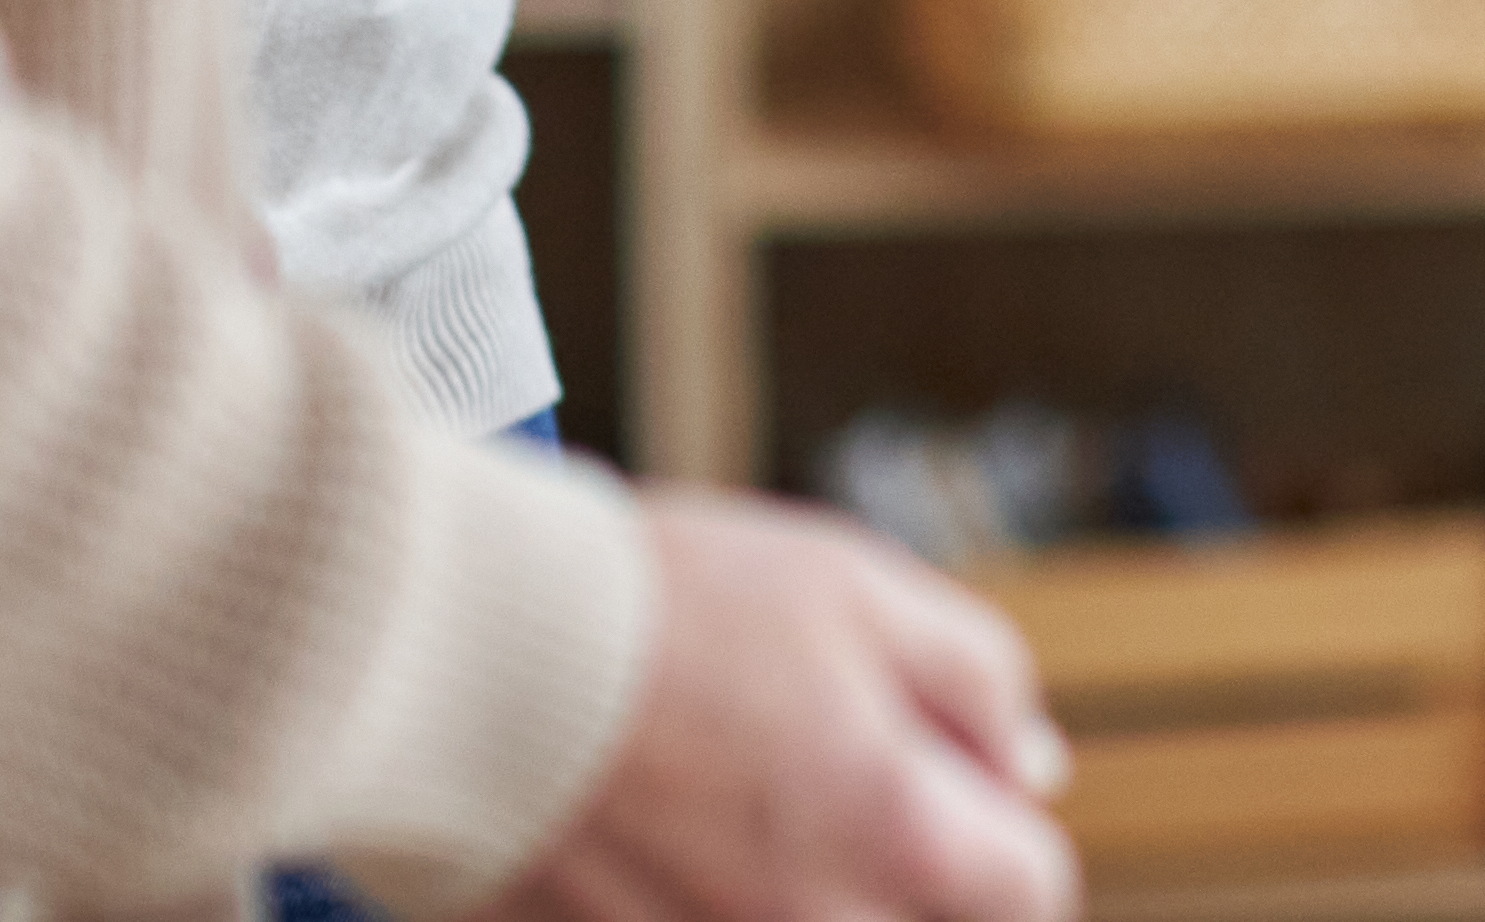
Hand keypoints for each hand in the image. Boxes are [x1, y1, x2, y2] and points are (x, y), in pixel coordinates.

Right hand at [498, 492, 1073, 921]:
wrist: (451, 658)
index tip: (961, 788)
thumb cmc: (658, 610)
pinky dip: (700, 899)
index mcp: (895, 832)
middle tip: (835, 791)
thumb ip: (977, 685)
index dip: (1006, 831)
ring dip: (807, 887)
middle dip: (912, 875)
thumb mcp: (860, 594)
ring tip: (737, 806)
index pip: (1027, 894)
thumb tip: (1032, 769)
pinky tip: (665, 842)